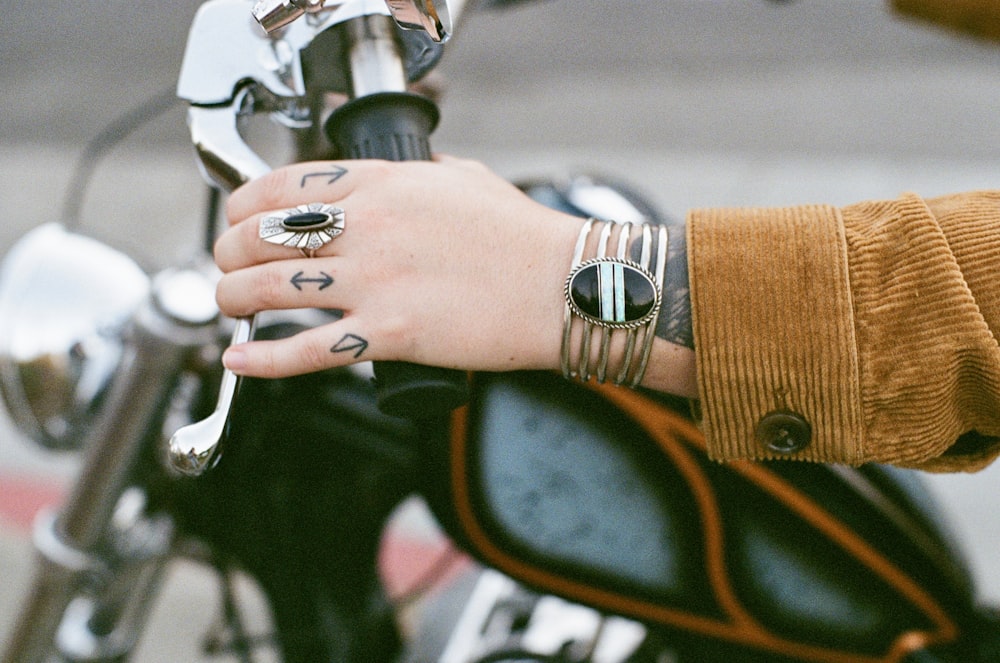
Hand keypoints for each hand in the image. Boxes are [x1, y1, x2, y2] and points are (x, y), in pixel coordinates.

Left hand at [214, 155, 583, 378]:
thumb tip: (389, 184)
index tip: (237, 219)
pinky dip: (263, 359)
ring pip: (270, 289)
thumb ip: (415, 176)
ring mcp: (376, 281)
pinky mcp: (390, 333)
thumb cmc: (520, 235)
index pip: (280, 185)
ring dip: (233, 299)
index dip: (242, 205)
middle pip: (261, 236)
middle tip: (228, 266)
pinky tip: (240, 360)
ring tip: (229, 307)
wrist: (563, 284)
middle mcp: (367, 226)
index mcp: (381, 183)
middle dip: (229, 253)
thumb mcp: (461, 178)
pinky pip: (308, 349)